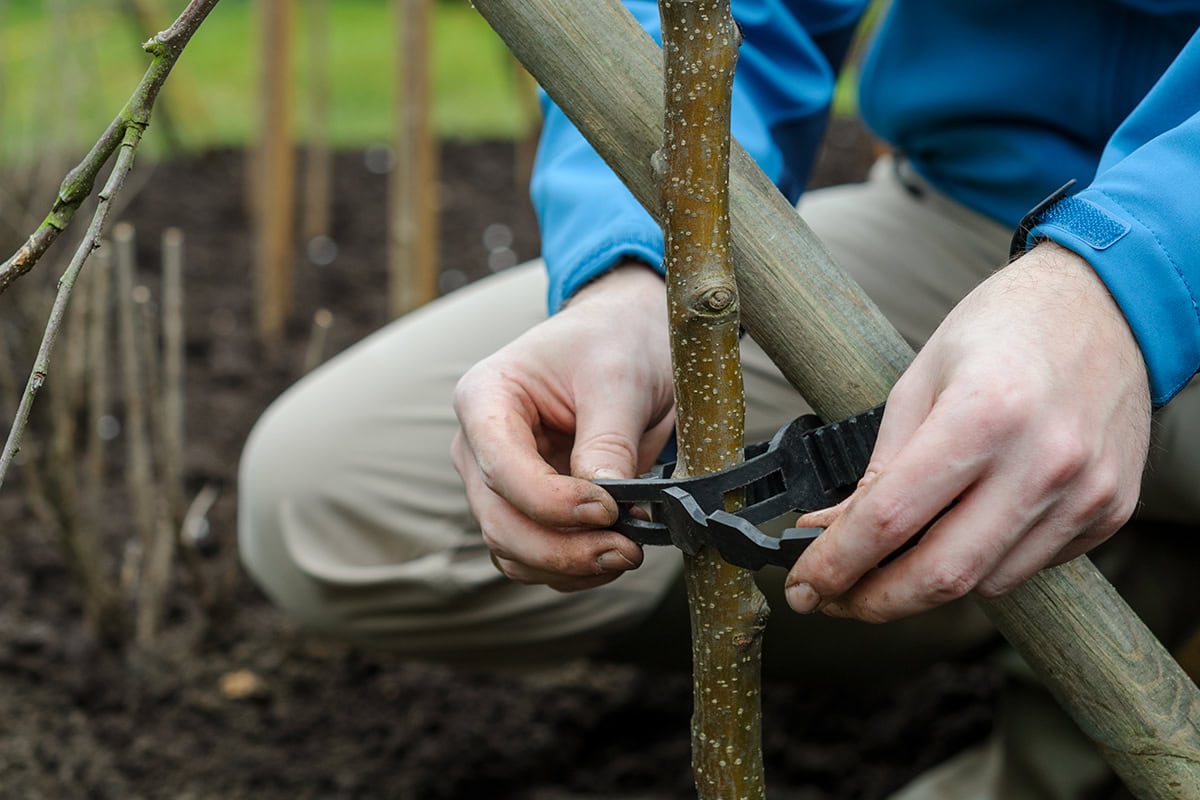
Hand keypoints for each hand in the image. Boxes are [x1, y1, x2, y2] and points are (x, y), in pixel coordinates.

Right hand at [451, 263, 675, 590]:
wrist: (626, 341)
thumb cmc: (614, 343)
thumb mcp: (617, 379)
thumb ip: (607, 440)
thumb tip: (609, 503)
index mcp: (485, 398)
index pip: (501, 469)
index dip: (552, 502)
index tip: (608, 508)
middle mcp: (479, 446)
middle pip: (500, 522)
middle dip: (562, 548)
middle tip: (626, 549)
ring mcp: (499, 483)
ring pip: (513, 551)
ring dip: (568, 567)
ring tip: (627, 552)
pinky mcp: (527, 509)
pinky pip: (536, 558)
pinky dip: (574, 570)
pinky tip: (614, 553)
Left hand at [785, 242, 1151, 621]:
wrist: (1106, 304)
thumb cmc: (1004, 329)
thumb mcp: (920, 379)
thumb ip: (879, 463)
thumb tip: (829, 531)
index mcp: (984, 414)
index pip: (891, 518)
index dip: (835, 565)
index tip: (803, 586)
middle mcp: (1042, 461)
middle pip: (942, 575)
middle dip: (874, 602)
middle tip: (835, 599)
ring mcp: (1086, 492)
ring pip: (986, 584)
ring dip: (925, 588)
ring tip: (888, 567)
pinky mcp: (1111, 511)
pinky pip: (1029, 565)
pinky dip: (982, 565)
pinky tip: (959, 535)